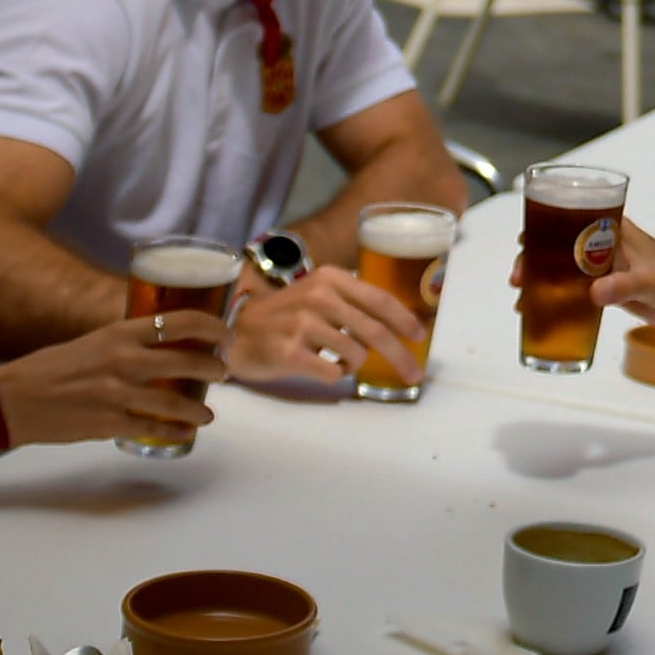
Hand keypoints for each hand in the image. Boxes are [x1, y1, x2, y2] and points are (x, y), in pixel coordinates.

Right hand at [0, 312, 223, 447]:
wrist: (14, 399)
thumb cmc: (52, 369)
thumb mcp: (94, 342)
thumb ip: (127, 343)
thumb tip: (162, 347)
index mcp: (119, 332)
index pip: (180, 321)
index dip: (212, 327)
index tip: (225, 335)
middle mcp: (124, 360)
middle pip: (188, 361)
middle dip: (214, 368)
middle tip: (223, 372)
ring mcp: (118, 394)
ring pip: (176, 402)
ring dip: (199, 409)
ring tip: (208, 414)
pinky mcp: (110, 423)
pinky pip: (155, 429)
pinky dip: (176, 431)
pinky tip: (186, 433)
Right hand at [226, 266, 419, 393]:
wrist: (235, 333)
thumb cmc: (283, 317)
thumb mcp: (317, 295)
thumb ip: (351, 304)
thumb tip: (398, 325)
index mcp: (330, 279)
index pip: (379, 299)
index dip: (405, 319)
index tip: (420, 336)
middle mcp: (318, 297)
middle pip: (375, 332)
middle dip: (400, 356)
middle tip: (412, 374)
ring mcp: (302, 324)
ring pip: (356, 355)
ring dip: (353, 365)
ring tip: (335, 360)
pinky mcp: (289, 352)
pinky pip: (332, 373)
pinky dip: (333, 376)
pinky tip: (319, 367)